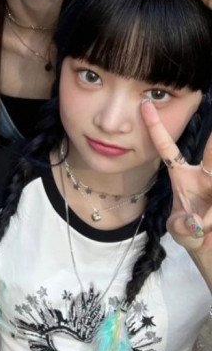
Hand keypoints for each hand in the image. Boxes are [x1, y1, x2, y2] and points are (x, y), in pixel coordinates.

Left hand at [141, 100, 211, 264]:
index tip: (145, 106)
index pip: (167, 147)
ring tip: (201, 227)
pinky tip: (206, 229)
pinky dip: (209, 225)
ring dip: (208, 218)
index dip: (156, 128)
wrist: (208, 244)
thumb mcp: (180, 231)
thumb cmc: (190, 231)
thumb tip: (193, 224)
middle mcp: (204, 176)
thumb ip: (183, 228)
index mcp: (182, 175)